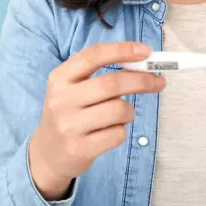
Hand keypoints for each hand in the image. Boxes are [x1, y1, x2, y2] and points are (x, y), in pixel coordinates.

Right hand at [29, 41, 163, 199]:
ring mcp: (69, 126)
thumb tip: (144, 63)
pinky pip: (118, 134)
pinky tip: (110, 132)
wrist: (47, 155)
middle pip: (112, 83)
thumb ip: (101, 74)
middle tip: (158, 82)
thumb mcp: (73, 89)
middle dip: (141, 81)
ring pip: (118, 110)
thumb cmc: (70, 114)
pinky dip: (122, 131)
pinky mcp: (79, 149)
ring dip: (129, 111)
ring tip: (123, 115)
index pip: (94, 55)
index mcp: (60, 78)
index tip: (147, 51)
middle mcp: (61, 100)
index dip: (123, 50)